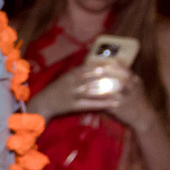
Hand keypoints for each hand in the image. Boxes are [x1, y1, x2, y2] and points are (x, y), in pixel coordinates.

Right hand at [29, 60, 154, 132]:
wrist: (44, 103)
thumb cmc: (59, 89)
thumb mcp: (68, 77)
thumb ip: (82, 71)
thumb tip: (98, 64)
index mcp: (72, 73)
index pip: (92, 67)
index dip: (106, 66)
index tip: (120, 66)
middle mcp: (72, 81)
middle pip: (95, 78)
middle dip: (111, 78)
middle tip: (126, 78)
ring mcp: (72, 93)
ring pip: (94, 90)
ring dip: (110, 91)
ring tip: (123, 91)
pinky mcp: (72, 105)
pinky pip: (90, 103)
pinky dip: (103, 103)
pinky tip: (113, 103)